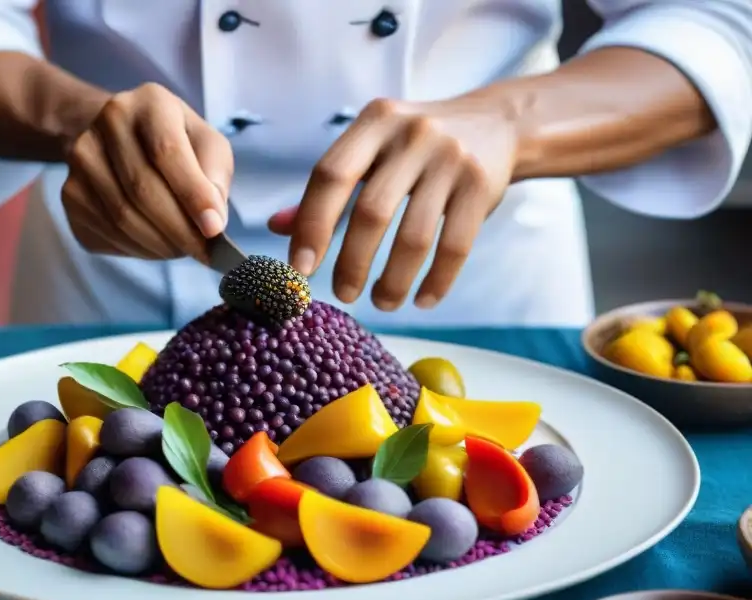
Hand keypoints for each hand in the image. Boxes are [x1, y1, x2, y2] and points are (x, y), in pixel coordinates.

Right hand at [62, 83, 232, 260]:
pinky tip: (154, 244)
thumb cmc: (177, 142)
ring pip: (121, 217)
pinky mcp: (70, 193)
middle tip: (202, 251)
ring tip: (181, 248)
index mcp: (151, 103)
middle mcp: (109, 122)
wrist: (120, 138)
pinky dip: (137, 249)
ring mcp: (82, 158)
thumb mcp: (208, 146)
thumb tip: (212, 223)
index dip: (192, 196)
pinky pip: (105, 233)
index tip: (214, 230)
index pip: (168, 152)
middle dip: (178, 230)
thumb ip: (215, 179)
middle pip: (141, 190)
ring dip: (159, 245)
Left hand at [268, 96, 517, 309]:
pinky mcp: (482, 185)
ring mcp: (451, 159)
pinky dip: (436, 280)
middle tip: (342, 295)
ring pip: (415, 236)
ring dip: (394, 280)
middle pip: (372, 212)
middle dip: (352, 263)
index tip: (300, 269)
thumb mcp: (372, 150)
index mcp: (374, 122)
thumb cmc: (416, 146)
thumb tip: (277, 226)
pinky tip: (422, 299)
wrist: (497, 124)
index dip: (311, 225)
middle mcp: (412, 134)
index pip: (330, 176)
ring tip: (381, 303)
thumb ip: (328, 186)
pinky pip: (456, 245)